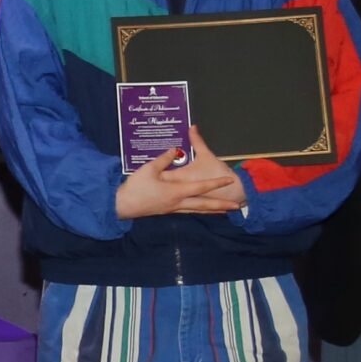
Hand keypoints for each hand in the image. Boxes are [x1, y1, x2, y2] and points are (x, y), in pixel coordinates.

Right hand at [115, 128, 245, 218]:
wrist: (123, 206)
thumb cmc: (136, 187)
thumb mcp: (149, 169)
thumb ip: (164, 159)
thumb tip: (174, 150)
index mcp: (176, 191)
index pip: (201, 187)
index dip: (216, 183)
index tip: (230, 180)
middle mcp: (179, 202)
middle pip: (205, 205)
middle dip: (222, 205)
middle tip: (237, 206)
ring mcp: (173, 208)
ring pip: (198, 210)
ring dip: (213, 210)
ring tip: (225, 210)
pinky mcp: (168, 211)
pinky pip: (189, 211)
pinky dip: (200, 210)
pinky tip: (202, 209)